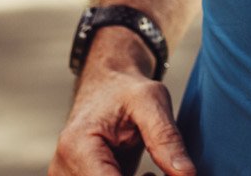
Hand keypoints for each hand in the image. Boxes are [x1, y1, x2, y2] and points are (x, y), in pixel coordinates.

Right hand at [49, 45, 194, 175]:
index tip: (167, 174)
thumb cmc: (126, 88)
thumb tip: (186, 175)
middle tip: (163, 168)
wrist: (106, 84)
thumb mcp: (151, 100)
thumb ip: (166, 138)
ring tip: (153, 170)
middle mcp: (64, 169)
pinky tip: (145, 175)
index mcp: (77, 148)